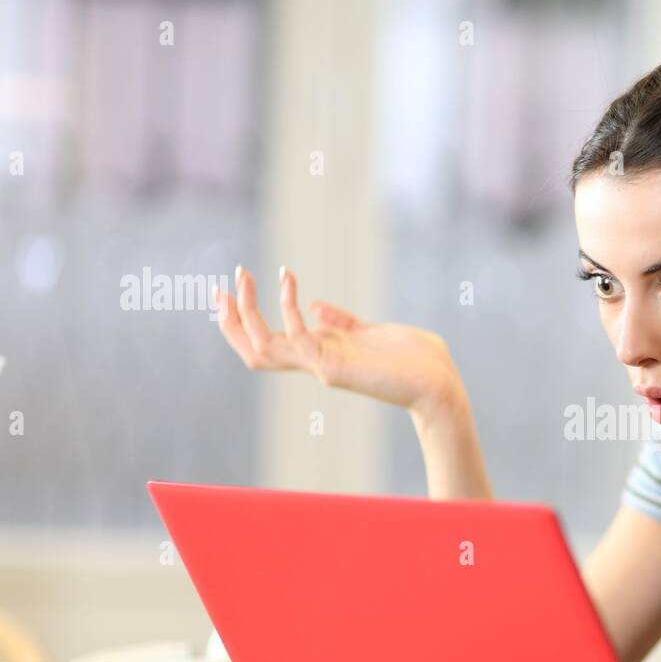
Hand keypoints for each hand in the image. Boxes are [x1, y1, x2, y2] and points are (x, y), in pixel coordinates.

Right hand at [216, 265, 459, 422]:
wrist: (440, 384)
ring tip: (245, 276)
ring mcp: (321, 366)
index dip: (243, 320)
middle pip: (252, 349)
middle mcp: (315, 362)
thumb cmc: (416, 361)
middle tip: (219, 286)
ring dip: (245, 312)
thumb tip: (316, 306)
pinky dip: (287, 305)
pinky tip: (287, 278)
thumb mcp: (373, 332)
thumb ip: (343, 323)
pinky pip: (297, 336)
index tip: (230, 288)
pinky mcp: (334, 365)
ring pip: (262, 348)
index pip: (269, 342)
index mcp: (322, 353)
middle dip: (231, 319)